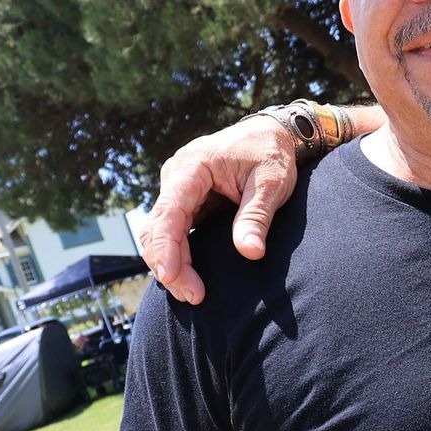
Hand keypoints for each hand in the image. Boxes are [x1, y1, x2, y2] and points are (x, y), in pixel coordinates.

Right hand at [138, 113, 300, 304]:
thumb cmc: (272, 154)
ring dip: (170, 263)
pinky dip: (177, 254)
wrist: (273, 134)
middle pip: (157, 228)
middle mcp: (176, 177)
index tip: (172, 277)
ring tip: (193, 293)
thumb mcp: (272, 183)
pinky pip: (172, 230)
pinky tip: (189, 277)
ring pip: (159, 232)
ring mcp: (178, 189)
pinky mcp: (186, 200)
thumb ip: (257, 217)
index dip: (166, 248)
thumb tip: (250, 253)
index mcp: (192, 167)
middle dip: (168, 265)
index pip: (169, 212)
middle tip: (194, 296)